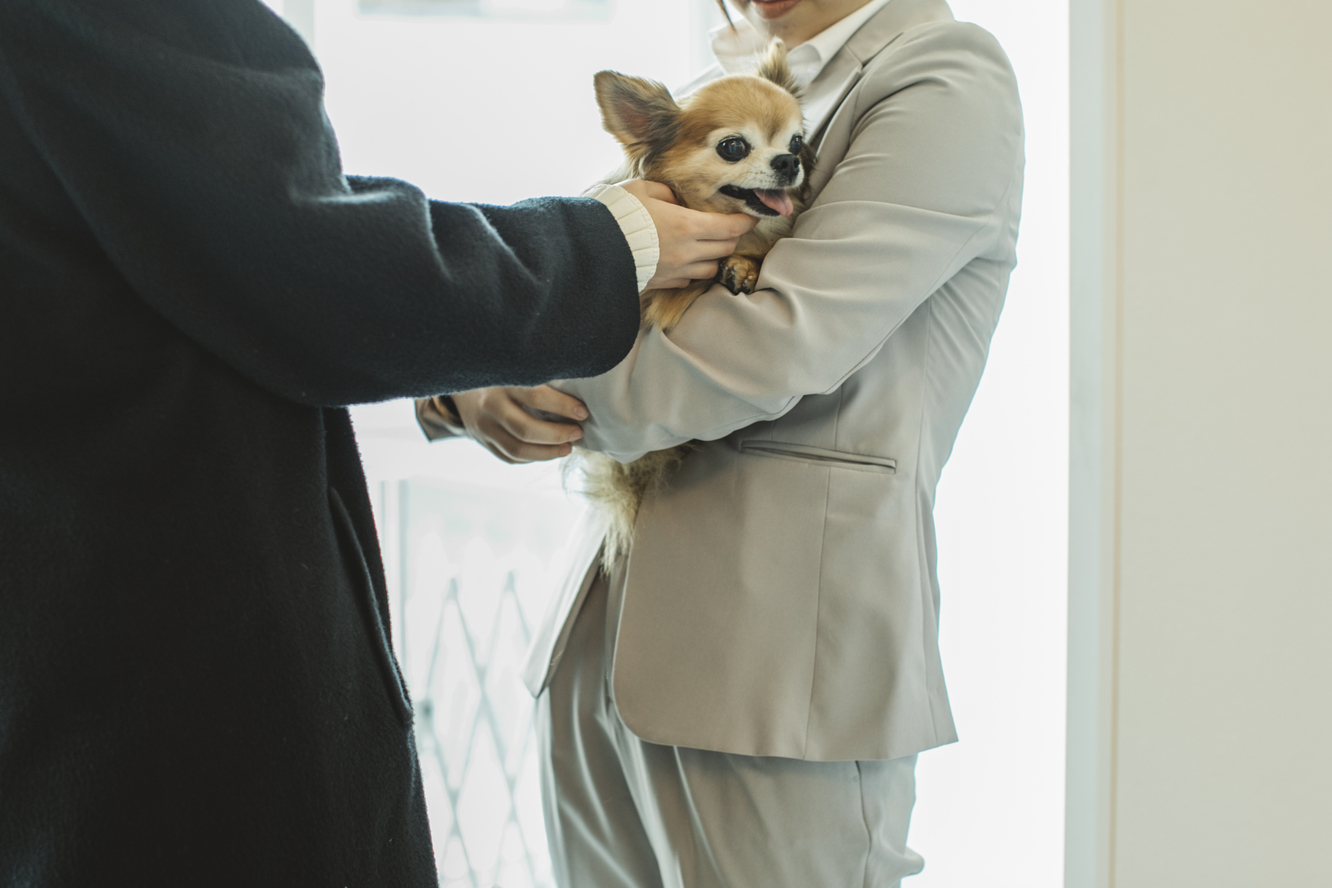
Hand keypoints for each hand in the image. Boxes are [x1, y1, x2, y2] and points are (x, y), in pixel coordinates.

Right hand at [451, 385, 587, 463]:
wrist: (460, 385)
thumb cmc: (499, 373)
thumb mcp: (514, 367)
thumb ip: (539, 376)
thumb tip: (577, 391)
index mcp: (501, 382)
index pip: (535, 396)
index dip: (563, 406)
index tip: (583, 412)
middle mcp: (490, 406)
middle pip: (525, 430)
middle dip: (557, 435)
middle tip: (578, 432)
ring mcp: (483, 428)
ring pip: (517, 450)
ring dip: (548, 453)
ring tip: (568, 447)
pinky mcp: (483, 442)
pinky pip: (510, 457)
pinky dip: (533, 458)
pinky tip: (548, 452)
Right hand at [617, 179, 756, 288]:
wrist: (591, 249)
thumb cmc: (616, 213)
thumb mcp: (642, 189)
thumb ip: (666, 192)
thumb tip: (676, 198)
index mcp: (686, 226)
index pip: (730, 228)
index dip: (745, 222)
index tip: (750, 216)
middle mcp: (686, 252)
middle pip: (725, 248)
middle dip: (731, 237)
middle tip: (729, 226)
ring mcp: (675, 271)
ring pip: (710, 268)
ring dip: (714, 256)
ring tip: (708, 245)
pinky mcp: (662, 283)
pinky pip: (688, 279)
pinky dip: (693, 269)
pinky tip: (685, 259)